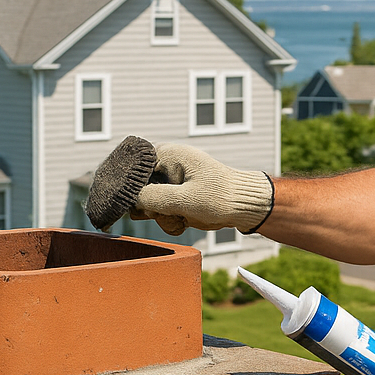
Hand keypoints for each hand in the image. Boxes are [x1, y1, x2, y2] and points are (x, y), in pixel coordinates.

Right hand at [131, 143, 273, 235]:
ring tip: (183, 216)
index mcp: (165, 154)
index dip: (132, 191)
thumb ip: (153, 198)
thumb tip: (130, 200)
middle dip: (152, 208)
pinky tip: (185, 220)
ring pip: (146, 205)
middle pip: (136, 191)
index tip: (148, 205)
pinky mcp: (173, 196)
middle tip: (173, 211)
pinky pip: (158, 212)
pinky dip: (169, 220)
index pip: (130, 171)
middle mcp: (163, 165)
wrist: (244, 207)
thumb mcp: (185, 199)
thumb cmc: (221, 196)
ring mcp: (167, 182)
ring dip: (162, 217)